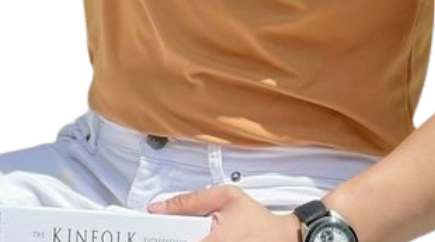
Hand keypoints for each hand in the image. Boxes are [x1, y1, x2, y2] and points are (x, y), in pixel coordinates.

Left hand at [147, 185, 299, 241]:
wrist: (283, 239)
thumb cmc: (254, 217)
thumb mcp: (225, 197)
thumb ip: (191, 201)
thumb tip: (156, 207)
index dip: (162, 237)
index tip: (150, 233)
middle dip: (174, 238)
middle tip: (171, 231)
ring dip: (186, 238)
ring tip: (190, 232)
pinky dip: (198, 241)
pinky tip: (201, 235)